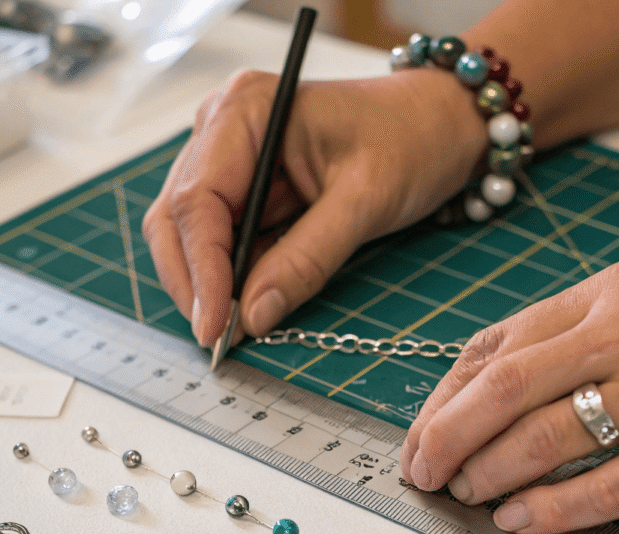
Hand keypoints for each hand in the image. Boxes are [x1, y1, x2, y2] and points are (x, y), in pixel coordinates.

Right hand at [143, 68, 486, 345]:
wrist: (441, 124)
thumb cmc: (411, 139)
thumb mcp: (366, 201)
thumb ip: (306, 258)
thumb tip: (253, 315)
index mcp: (245, 111)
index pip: (197, 200)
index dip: (200, 270)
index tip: (215, 326)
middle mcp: (223, 128)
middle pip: (178, 217)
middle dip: (194, 282)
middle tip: (218, 338)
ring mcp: (231, 158)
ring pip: (192, 234)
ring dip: (207, 284)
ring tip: (233, 328)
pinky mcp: (247, 187)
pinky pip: (223, 239)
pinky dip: (230, 276)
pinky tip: (246, 305)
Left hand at [400, 261, 618, 533]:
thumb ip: (563, 338)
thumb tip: (479, 390)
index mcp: (606, 297)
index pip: (499, 345)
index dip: (445, 396)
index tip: (420, 433)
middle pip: (508, 387)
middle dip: (447, 436)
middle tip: (422, 473)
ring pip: (549, 436)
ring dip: (491, 472)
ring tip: (466, 494)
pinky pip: (608, 486)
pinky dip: (553, 508)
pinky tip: (518, 519)